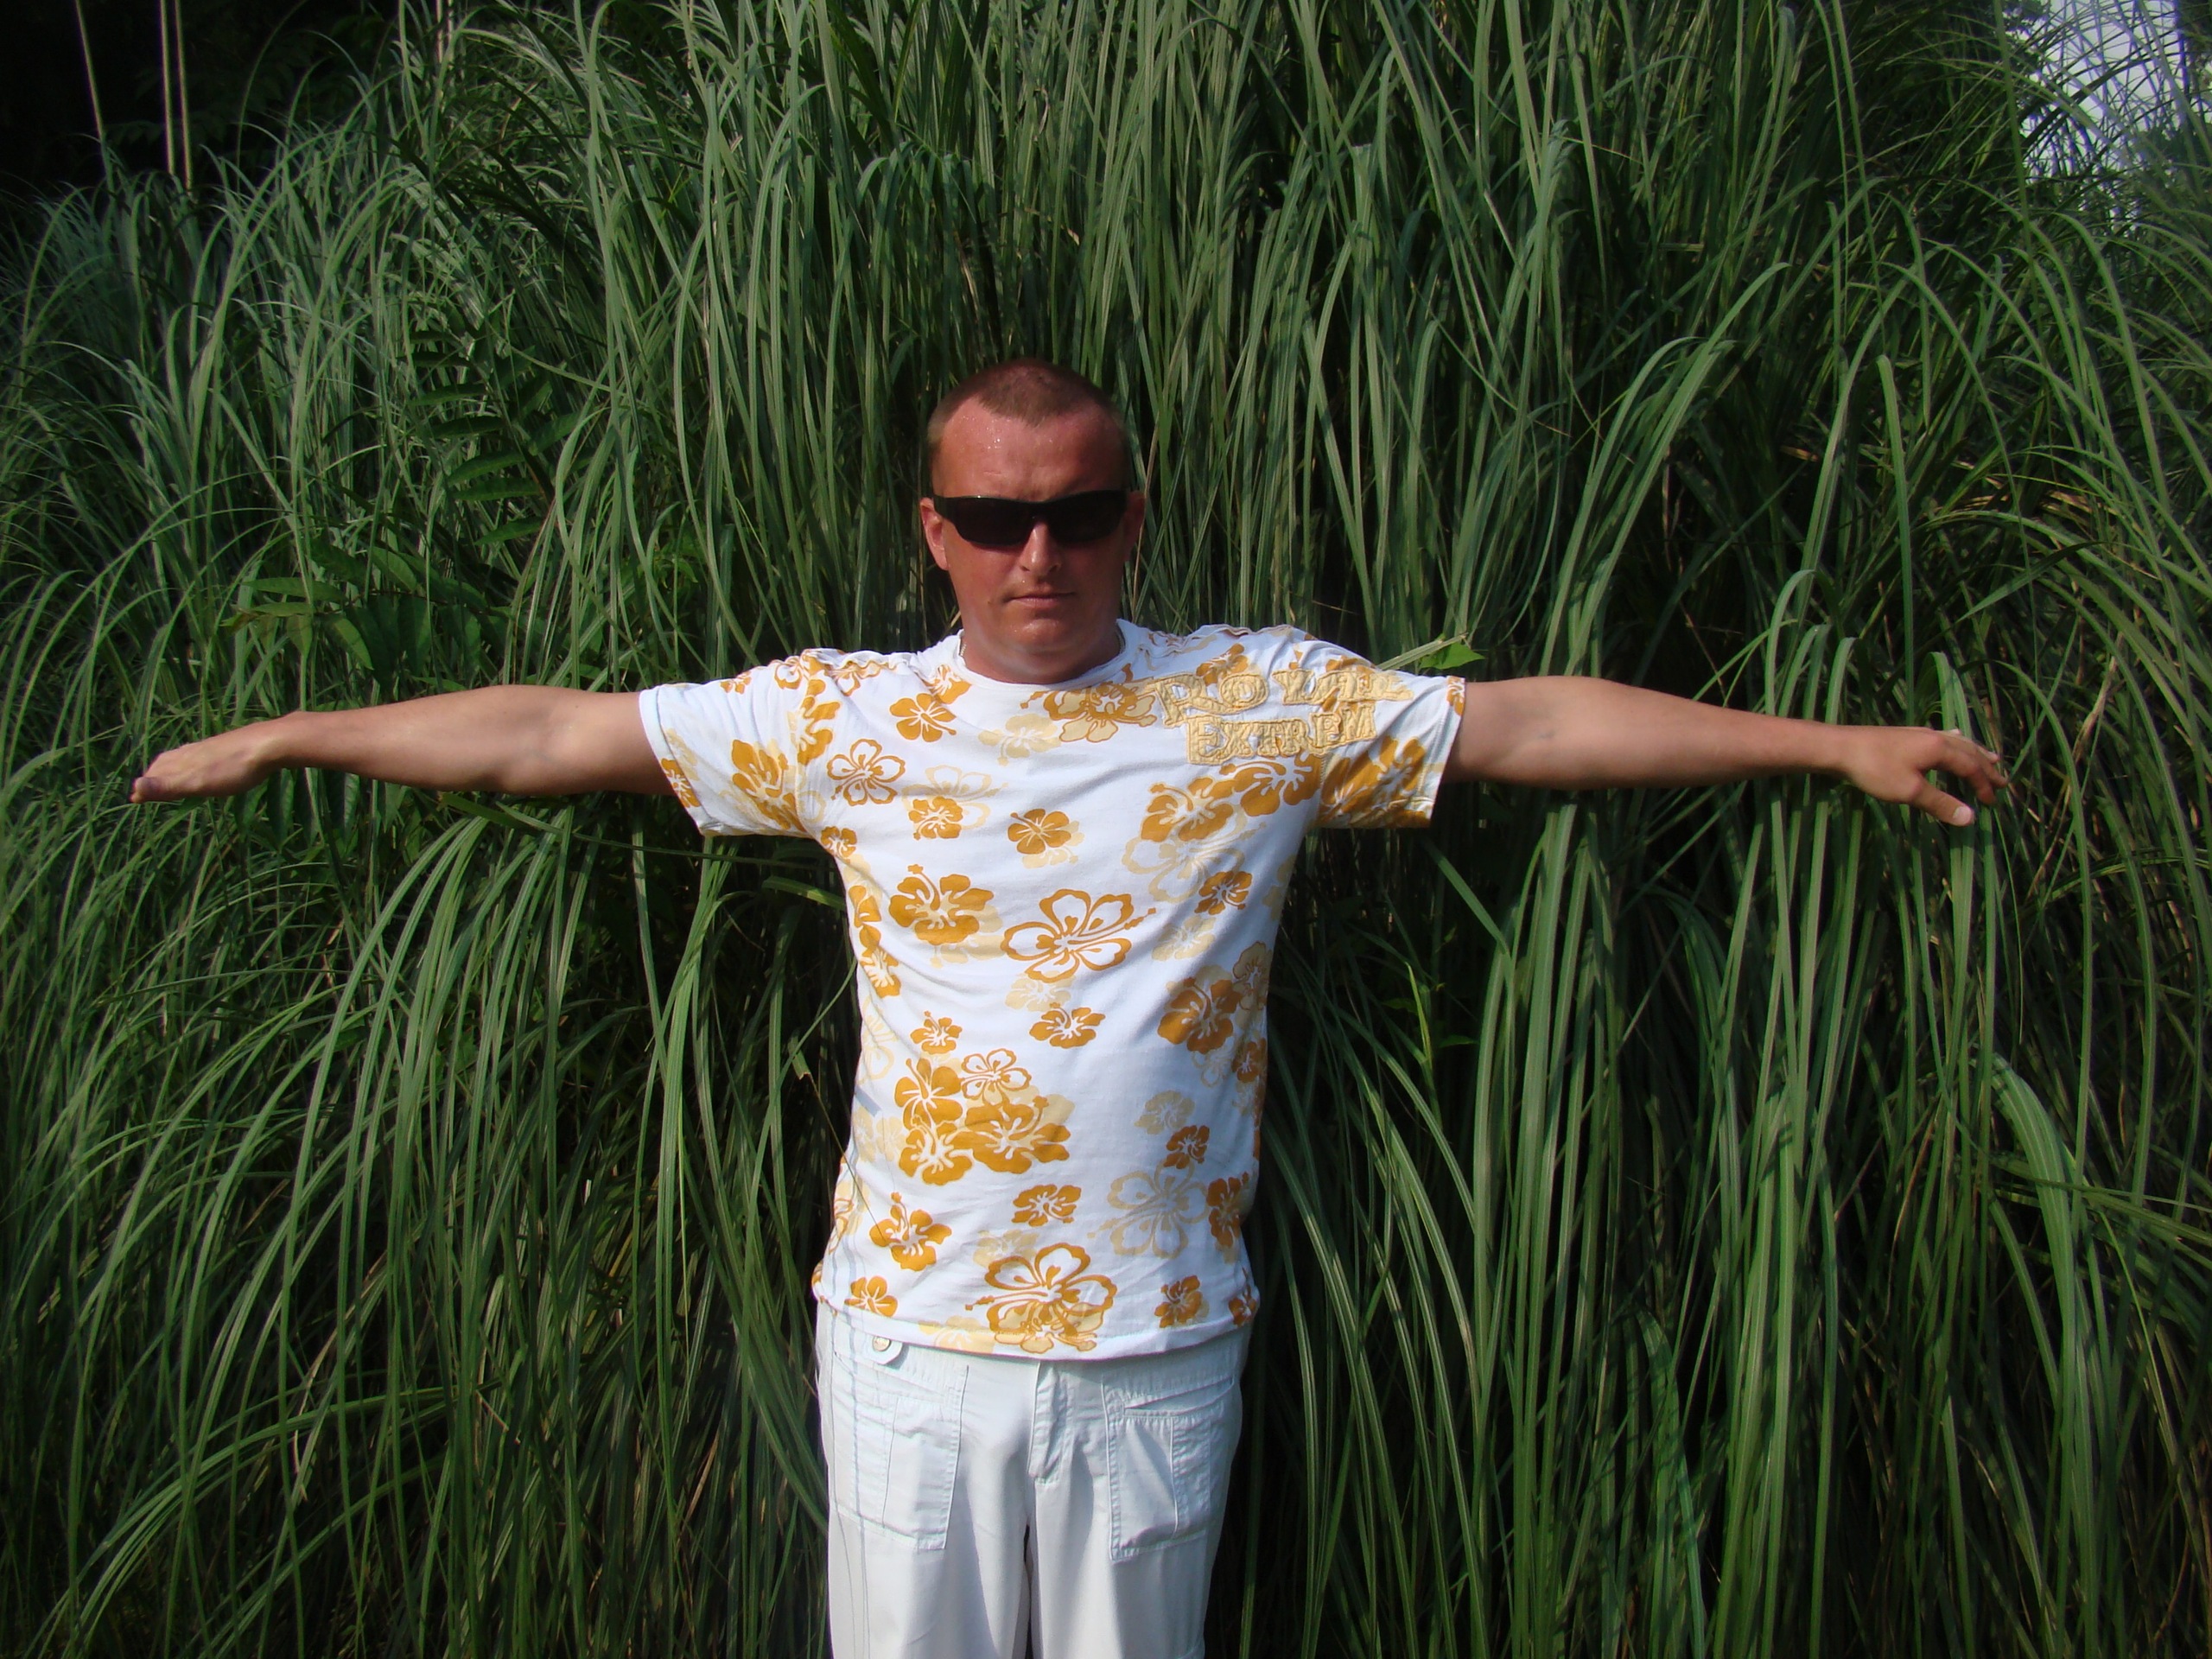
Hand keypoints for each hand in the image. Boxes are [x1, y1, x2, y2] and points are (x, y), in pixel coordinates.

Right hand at [131, 719, 288, 801]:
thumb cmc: (233, 767)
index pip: (156, 773)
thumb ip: (166, 786)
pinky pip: (205, 754)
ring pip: (185, 756)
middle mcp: (193, 751)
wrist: (270, 743)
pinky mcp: (229, 744)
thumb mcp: (197, 782)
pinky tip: (207, 763)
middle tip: (148, 787)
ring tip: (171, 775)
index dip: (146, 786)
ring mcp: (212, 746)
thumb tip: (132, 788)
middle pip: (167, 763)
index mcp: (183, 760)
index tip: (135, 797)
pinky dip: (196, 761)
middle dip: (155, 775)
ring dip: (174, 767)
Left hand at [1834, 725, 2005, 825]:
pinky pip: (1939, 737)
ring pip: (1955, 742)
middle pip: (1968, 752)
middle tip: (2004, 779)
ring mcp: (1919, 734)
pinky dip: (1953, 741)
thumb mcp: (1910, 792)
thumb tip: (1970, 818)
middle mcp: (1933, 737)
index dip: (1983, 785)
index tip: (1992, 803)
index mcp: (1939, 748)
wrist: (1840, 748)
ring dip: (1974, 751)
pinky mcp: (1905, 735)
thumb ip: (1940, 804)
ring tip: (1990, 756)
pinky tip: (1950, 737)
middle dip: (1986, 767)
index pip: (1971, 767)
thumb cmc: (1874, 769)